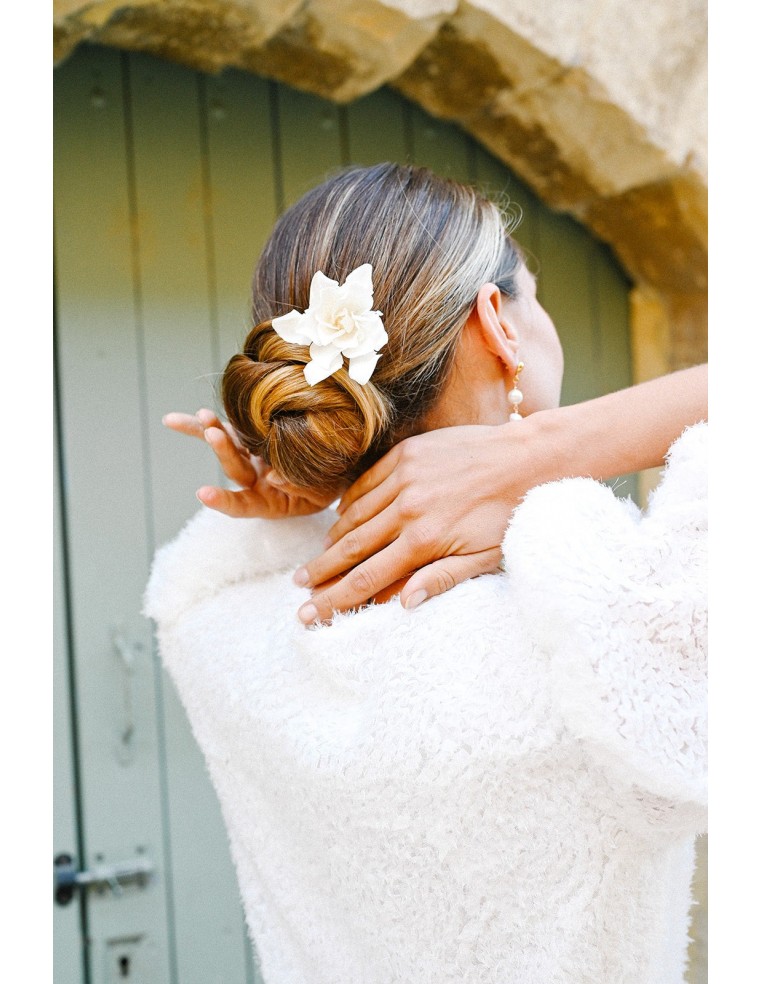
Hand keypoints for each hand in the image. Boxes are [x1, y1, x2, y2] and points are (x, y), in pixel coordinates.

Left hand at [162, 409, 333, 517]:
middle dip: (222, 450)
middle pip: (235, 468)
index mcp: (269, 501)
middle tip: (213, 433)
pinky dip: (201, 425)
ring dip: (213, 432)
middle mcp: (254, 482)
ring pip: (229, 447)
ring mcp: (250, 460)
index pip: (243, 504)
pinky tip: (171, 420)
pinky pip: (225, 431)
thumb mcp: (321, 493)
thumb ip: (300, 489)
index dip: (225, 501)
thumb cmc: (330, 486)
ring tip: (202, 417)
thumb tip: (273, 478)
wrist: (336, 470)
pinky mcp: (248, 440)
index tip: (203, 494)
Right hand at [293, 365, 708, 622]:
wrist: (528, 459)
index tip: (309, 614)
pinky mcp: (406, 454)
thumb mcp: (484, 558)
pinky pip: (366, 483)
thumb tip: (401, 604)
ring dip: (331, 541)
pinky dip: (350, 503)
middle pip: (351, 548)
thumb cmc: (511, 515)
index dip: (335, 598)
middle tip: (298, 592)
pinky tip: (341, 518)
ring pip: (353, 515)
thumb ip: (441, 580)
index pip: (367, 577)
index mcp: (424, 541)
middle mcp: (406, 509)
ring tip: (315, 562)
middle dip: (320, 574)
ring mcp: (403, 477)